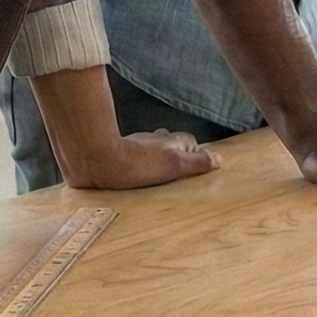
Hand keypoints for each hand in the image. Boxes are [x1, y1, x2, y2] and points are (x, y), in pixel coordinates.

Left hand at [67, 129, 221, 190]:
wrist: (97, 160)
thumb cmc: (137, 166)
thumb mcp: (175, 166)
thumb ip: (198, 163)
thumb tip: (219, 159)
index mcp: (174, 141)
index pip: (192, 145)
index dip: (196, 157)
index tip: (196, 171)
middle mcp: (158, 139)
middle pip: (173, 145)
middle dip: (177, 156)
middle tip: (178, 175)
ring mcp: (138, 143)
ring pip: (154, 149)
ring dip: (157, 159)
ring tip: (157, 177)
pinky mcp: (120, 151)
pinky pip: (136, 156)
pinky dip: (139, 163)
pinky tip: (135, 176)